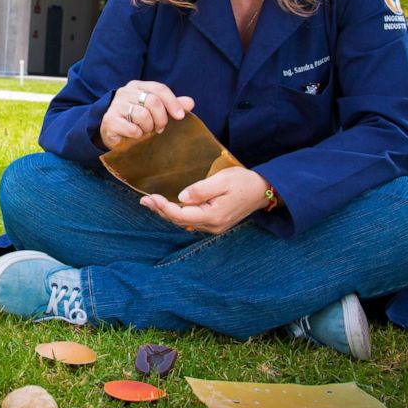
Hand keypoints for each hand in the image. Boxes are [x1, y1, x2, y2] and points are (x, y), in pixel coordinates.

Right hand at [99, 81, 194, 149]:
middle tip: (160, 129)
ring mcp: (116, 105)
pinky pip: (132, 128)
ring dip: (148, 128)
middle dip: (161, 119)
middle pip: (153, 101)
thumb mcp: (156, 112)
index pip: (159, 89)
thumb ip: (172, 106)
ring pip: (143, 115)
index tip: (180, 117)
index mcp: (137, 86)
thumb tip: (191, 102)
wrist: (113, 133)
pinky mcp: (110, 120)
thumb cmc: (137, 121)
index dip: (172, 103)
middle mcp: (125, 92)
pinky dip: (137, 135)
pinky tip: (135, 135)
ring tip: (145, 131)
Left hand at [139, 167, 270, 234]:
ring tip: (151, 203)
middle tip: (144, 200)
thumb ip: (201, 190)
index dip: (163, 207)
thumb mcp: (223, 180)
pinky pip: (190, 221)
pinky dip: (176, 214)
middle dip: (160, 211)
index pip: (181, 215)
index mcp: (213, 216)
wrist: (263, 190)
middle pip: (179, 221)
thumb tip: (181, 198)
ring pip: (184, 222)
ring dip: (166, 213)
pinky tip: (168, 207)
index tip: (150, 197)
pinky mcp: (214, 223)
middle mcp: (212, 226)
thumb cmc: (244, 182)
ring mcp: (213, 226)